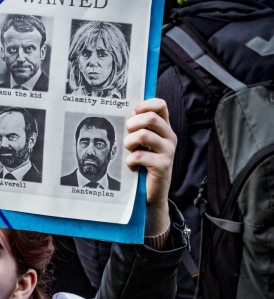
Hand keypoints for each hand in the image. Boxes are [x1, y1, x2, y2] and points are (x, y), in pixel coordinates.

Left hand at [124, 99, 176, 235]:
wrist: (150, 194)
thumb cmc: (142, 165)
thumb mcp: (140, 143)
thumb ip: (138, 127)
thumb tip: (130, 112)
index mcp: (164, 128)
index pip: (160, 105)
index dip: (145, 105)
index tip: (133, 114)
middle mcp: (169, 137)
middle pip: (150, 117)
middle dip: (132, 125)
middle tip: (127, 137)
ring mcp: (168, 151)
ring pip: (143, 135)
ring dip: (129, 143)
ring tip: (129, 152)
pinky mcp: (163, 165)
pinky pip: (139, 155)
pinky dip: (130, 161)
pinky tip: (132, 167)